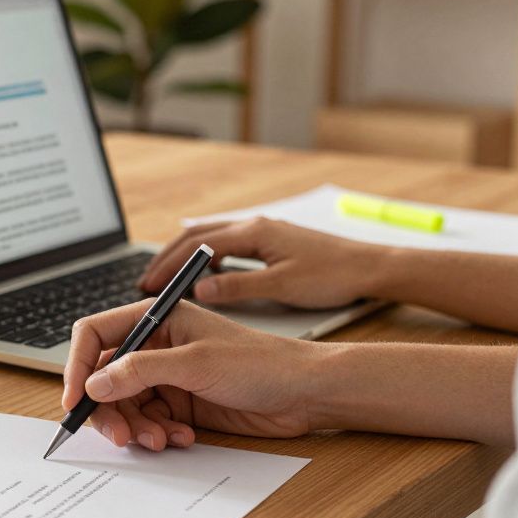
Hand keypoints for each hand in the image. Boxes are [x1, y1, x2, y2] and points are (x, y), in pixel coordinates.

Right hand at [62, 300, 320, 450]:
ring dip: (136, 427)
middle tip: (120, 436)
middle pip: (105, 377)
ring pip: (126, 405)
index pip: (96, 334)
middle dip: (109, 409)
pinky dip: (158, 433)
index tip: (74, 400)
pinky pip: (149, 421)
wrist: (305, 392)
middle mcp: (156, 345)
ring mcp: (167, 375)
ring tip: (160, 440)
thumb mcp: (196, 363)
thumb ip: (140, 371)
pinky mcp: (181, 402)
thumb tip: (94, 383)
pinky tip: (182, 437)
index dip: (77, 366)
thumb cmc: (262, 362)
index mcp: (156, 318)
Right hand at [139, 218, 387, 308]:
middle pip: (196, 237)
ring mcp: (263, 232)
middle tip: (145, 283)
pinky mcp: (272, 243)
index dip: (167, 266)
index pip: (196, 246)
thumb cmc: (333, 276)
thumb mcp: (282, 287)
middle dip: (167, 259)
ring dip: (185, 258)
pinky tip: (208, 279)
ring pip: (211, 240)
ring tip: (166, 281)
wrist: (372, 268)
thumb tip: (198, 290)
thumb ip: (238, 288)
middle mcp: (254, 226)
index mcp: (253, 233)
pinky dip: (208, 260)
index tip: (147, 285)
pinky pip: (229, 247)